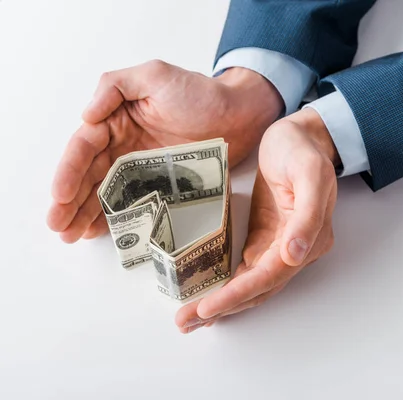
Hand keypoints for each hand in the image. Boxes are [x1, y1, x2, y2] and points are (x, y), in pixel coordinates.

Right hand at [47, 60, 281, 242]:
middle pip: (89, 175)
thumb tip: (86, 115)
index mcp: (116, 120)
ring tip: (70, 236)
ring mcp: (141, 168)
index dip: (69, 171)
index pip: (84, 147)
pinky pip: (133, 203)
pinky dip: (115, 217)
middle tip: (58, 226)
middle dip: (70, 201)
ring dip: (85, 214)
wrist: (240, 115)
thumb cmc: (200, 93)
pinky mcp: (160, 185)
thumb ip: (116, 86)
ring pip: (106, 193)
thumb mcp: (155, 75)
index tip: (59, 195)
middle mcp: (123, 145)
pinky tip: (98, 232)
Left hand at [176, 108, 339, 332]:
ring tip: (189, 318)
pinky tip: (207, 296)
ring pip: (252, 284)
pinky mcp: (266, 239)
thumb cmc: (302, 150)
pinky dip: (228, 286)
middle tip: (185, 321)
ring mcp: (281, 246)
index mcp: (311, 238)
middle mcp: (297, 250)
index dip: (240, 293)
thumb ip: (308, 215)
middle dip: (223, 306)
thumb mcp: (310, 174)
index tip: (208, 306)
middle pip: (259, 288)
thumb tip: (295, 255)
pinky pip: (247, 270)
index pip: (271, 275)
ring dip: (223, 303)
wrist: (300, 137)